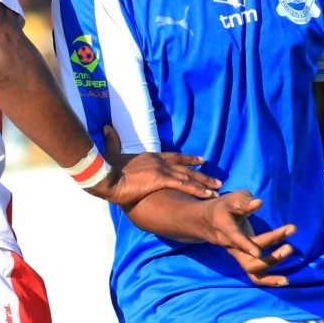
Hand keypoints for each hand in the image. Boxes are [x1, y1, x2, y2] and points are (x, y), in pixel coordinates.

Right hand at [89, 125, 220, 205]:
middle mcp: (160, 162)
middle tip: (216, 179)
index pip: (175, 156)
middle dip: (202, 174)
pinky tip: (208, 195)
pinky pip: (185, 185)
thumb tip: (106, 127)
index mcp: (151, 157)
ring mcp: (163, 170)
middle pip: (186, 167)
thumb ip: (112, 140)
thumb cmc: (109, 167)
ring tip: (217, 188)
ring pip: (189, 177)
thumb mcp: (112, 152)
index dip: (188, 159)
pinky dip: (198, 190)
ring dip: (205, 183)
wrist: (108, 176)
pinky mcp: (162, 180)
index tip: (200, 161)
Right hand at [201, 190, 297, 286]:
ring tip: (290, 250)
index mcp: (225, 229)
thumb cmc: (227, 207)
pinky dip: (270, 281)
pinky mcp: (245, 260)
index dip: (245, 246)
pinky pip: (256, 276)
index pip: (235, 239)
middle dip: (270, 255)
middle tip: (290, 242)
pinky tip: (286, 280)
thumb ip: (246, 201)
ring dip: (273, 263)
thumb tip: (259, 203)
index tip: (259, 252)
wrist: (212, 221)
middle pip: (249, 259)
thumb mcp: (234, 198)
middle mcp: (231, 247)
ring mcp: (238, 256)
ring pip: (253, 269)